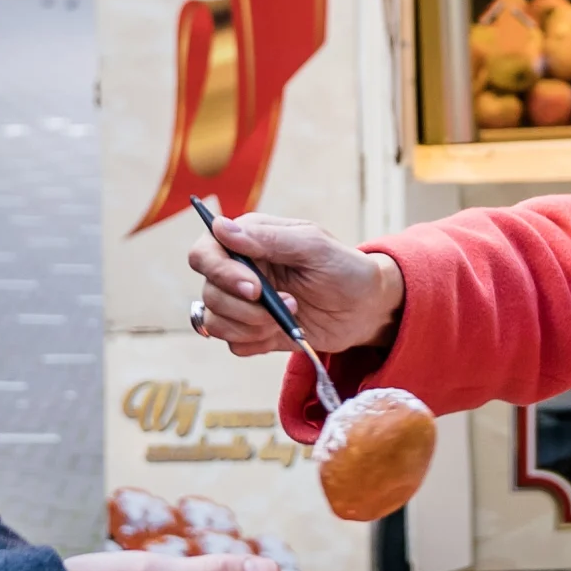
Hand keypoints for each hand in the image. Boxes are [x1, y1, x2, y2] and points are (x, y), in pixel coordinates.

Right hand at [185, 210, 403, 360]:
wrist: (365, 308)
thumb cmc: (343, 268)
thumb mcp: (312, 246)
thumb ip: (267, 238)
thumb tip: (220, 227)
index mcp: (248, 240)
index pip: (204, 251)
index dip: (220, 272)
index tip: (254, 288)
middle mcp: (239, 270)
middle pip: (208, 291)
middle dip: (244, 306)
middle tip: (287, 304)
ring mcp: (243, 303)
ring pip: (214, 320)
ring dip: (251, 325)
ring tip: (290, 315)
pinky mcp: (252, 331)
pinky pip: (232, 343)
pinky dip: (255, 341)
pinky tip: (282, 331)